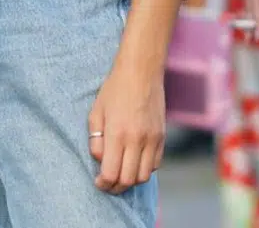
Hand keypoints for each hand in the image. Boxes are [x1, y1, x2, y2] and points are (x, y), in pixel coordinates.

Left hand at [88, 57, 164, 193]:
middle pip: (128, 180)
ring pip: (144, 176)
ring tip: (121, 175)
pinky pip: (155, 164)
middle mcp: (137, 139)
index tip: (98, 181)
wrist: (141, 72)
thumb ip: (96, 140)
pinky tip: (134, 162)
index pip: (111, 173)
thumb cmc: (115, 89)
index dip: (103, 184)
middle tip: (107, 184)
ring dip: (131, 181)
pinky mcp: (162, 137)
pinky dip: (144, 170)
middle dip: (116, 188)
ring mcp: (152, 139)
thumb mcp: (96, 112)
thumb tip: (100, 161)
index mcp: (117, 133)